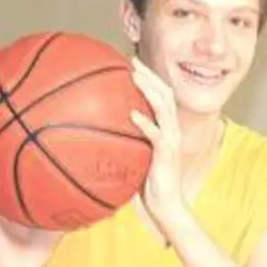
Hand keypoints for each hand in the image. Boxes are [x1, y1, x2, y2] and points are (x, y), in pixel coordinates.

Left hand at [127, 58, 185, 228]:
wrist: (167, 207)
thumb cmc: (149, 188)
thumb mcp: (135, 161)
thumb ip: (124, 145)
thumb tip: (95, 135)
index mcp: (165, 130)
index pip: (161, 97)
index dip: (149, 78)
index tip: (130, 63)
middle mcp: (171, 131)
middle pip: (164, 94)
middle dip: (149, 75)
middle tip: (131, 60)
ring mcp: (171, 142)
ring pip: (164, 108)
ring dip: (150, 90)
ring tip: (135, 77)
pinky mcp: (167, 155)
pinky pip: (157, 135)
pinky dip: (146, 123)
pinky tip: (133, 114)